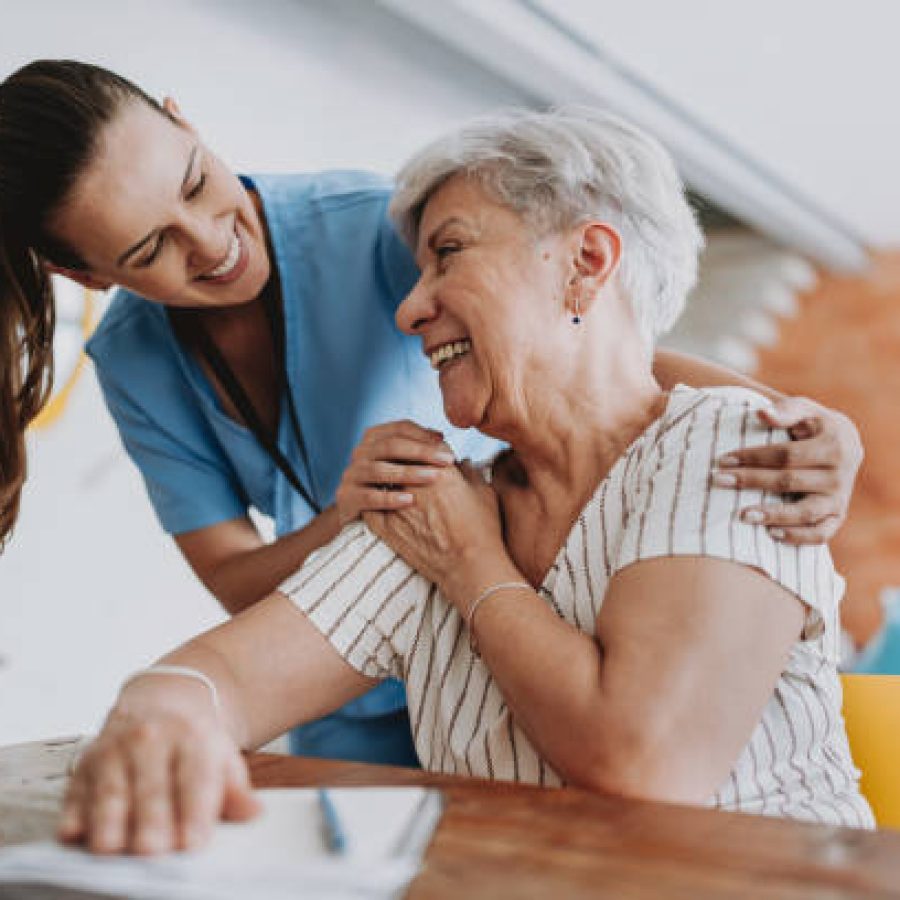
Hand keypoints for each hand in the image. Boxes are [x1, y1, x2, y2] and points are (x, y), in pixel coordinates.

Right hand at [59, 704, 257, 854]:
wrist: (162, 702)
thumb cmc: (194, 744)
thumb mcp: (223, 759)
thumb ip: (236, 791)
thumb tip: (254, 813)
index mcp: (193, 739)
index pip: (195, 780)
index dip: (194, 814)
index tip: (193, 845)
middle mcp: (152, 740)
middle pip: (151, 789)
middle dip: (151, 821)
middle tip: (151, 852)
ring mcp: (116, 749)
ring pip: (111, 790)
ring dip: (109, 820)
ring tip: (110, 848)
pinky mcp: (86, 763)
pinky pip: (77, 791)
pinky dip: (75, 812)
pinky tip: (74, 833)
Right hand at [335, 420, 456, 526]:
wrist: (358, 512)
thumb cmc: (388, 484)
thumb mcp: (402, 463)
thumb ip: (418, 449)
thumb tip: (440, 437)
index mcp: (374, 439)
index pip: (399, 428)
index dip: (422, 434)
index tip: (445, 443)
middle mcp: (360, 452)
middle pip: (390, 445)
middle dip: (421, 452)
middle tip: (447, 460)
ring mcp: (351, 474)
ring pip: (379, 470)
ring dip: (409, 473)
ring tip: (433, 477)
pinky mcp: (346, 496)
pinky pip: (369, 496)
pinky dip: (390, 498)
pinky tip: (410, 501)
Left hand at [363, 460, 512, 603]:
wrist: (469, 568)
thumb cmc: (484, 532)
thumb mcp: (485, 494)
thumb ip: (471, 473)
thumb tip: (464, 462)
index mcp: (441, 469)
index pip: (428, 445)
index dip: (432, 448)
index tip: (434, 455)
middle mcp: (414, 481)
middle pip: (402, 457)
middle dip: (407, 458)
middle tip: (410, 463)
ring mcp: (396, 503)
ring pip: (384, 478)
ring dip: (389, 477)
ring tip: (394, 482)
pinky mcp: (384, 525)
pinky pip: (372, 503)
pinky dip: (375, 500)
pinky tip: (379, 502)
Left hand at [713, 396, 862, 543]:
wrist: (846, 445)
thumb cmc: (813, 425)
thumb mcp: (804, 410)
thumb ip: (785, 411)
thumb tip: (761, 413)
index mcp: (833, 445)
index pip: (787, 454)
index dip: (753, 457)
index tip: (723, 460)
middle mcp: (839, 475)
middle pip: (789, 481)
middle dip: (751, 481)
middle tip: (718, 481)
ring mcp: (839, 499)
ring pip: (806, 512)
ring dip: (773, 515)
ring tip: (743, 515)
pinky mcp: (837, 517)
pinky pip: (820, 534)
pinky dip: (798, 537)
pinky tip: (771, 534)